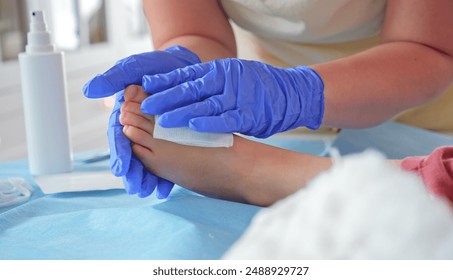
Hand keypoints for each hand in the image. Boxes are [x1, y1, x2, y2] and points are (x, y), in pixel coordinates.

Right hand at [83, 46, 200, 197]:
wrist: (182, 65)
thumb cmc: (154, 66)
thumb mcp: (133, 68)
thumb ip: (114, 79)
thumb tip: (90, 91)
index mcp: (125, 116)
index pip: (119, 138)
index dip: (119, 153)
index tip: (120, 169)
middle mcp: (138, 129)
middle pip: (133, 155)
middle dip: (134, 173)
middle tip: (138, 189)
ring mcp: (155, 136)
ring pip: (149, 161)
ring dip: (149, 178)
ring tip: (152, 191)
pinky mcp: (172, 139)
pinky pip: (169, 157)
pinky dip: (168, 172)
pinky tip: (168, 186)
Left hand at [140, 58, 324, 137]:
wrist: (290, 92)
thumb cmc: (256, 87)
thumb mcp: (230, 77)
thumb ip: (208, 84)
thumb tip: (180, 90)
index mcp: (218, 70)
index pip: (185, 76)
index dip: (164, 83)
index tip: (144, 88)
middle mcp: (225, 80)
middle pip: (190, 89)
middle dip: (166, 99)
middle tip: (145, 108)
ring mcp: (237, 96)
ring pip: (205, 104)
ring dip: (182, 113)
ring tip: (162, 121)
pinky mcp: (248, 114)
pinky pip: (226, 119)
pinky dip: (210, 123)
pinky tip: (194, 126)